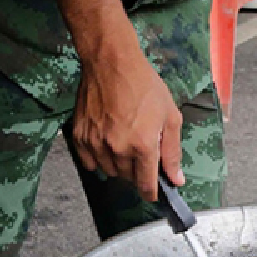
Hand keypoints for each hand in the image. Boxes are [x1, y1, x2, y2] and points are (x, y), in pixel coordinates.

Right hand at [70, 46, 182, 199]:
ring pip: (109, 171)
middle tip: (142, 152)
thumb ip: (172, 152)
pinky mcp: (80, 136)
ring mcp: (96, 143)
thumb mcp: (170, 116)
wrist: (112, 63)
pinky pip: (89, 162)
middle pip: (128, 178)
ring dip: (119, 166)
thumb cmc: (144, 86)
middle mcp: (118, 149)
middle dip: (138, 172)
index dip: (152, 192)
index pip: (146, 185)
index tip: (153, 193)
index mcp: (143, 145)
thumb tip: (176, 180)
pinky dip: (98, 159)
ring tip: (125, 143)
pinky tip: (107, 144)